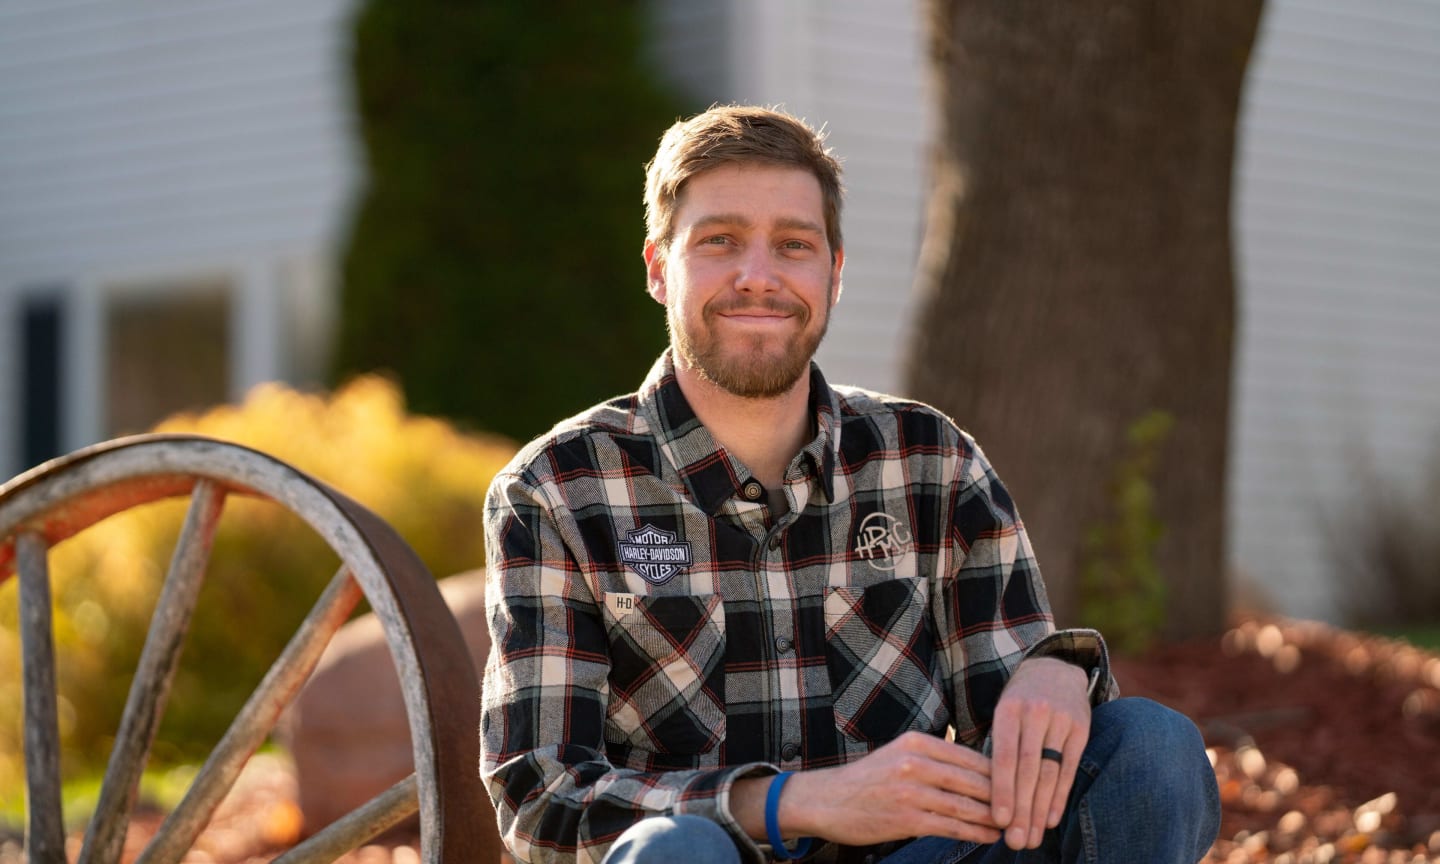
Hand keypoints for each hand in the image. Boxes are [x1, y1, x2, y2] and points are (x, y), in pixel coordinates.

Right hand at [760, 731, 1002, 846]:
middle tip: (1030, 808)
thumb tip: (978, 771)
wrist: (826, 801)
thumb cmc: (868, 780)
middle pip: (974, 779)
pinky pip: (952, 826)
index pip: (972, 756)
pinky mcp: (907, 818)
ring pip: (967, 804)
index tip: (1023, 784)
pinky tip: (991, 836)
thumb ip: (935, 759)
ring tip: (1015, 825)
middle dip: (1005, 796)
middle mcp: (916, 762)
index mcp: (917, 741)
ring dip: (995, 817)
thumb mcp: (899, 755)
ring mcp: (911, 791)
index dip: (1002, 773)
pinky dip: (976, 832)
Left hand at [989, 657, 1090, 849]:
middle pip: (1028, 770)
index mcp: (1008, 710)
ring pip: (1050, 773)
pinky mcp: (1081, 728)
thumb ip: (996, 748)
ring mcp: (1061, 720)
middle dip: (1022, 809)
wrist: (1053, 668)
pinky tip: (1051, 819)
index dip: (1002, 791)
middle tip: (1016, 841)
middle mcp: (1035, 713)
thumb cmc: (1019, 701)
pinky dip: (1060, 796)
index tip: (998, 821)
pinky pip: (1069, 768)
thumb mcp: (1002, 714)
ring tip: (1032, 838)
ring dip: (1040, 810)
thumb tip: (986, 797)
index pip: (1005, 757)